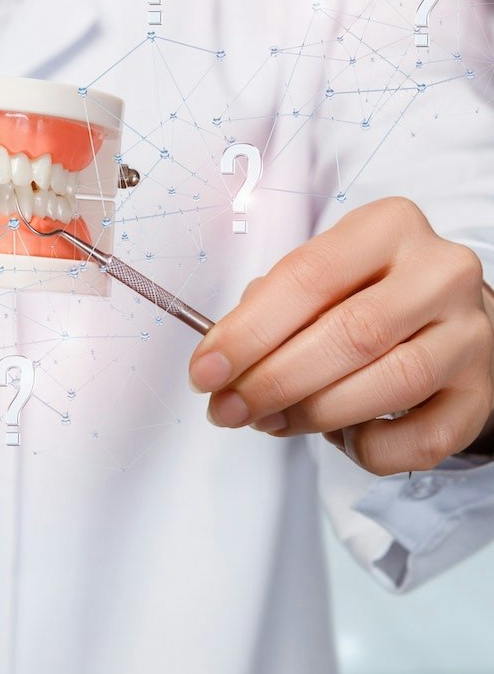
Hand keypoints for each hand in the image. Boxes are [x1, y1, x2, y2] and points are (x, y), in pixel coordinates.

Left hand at [188, 197, 493, 473]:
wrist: (447, 314)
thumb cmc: (364, 291)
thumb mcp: (320, 274)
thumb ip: (270, 305)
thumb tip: (222, 360)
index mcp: (387, 226)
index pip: (309, 276)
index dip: (248, 330)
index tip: (206, 370)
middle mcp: (440, 273)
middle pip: (350, 333)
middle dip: (273, 380)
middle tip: (227, 408)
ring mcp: (470, 334)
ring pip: (389, 384)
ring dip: (312, 413)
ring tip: (267, 420)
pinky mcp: (482, 394)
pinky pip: (421, 439)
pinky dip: (367, 447)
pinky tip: (337, 434)